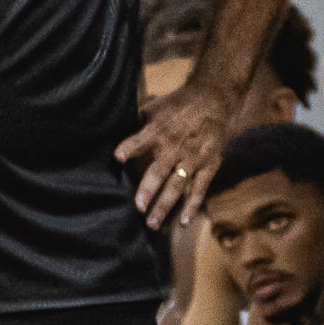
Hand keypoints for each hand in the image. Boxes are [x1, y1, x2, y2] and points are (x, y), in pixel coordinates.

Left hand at [117, 78, 230, 228]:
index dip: (130, 147)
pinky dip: (192, 206)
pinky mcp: (209, 166)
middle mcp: (176, 146)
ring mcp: (193, 158)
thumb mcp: (155, 107)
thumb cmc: (177, 106)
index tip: (118, 157)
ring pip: (178, 185)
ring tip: (151, 223)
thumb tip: (107, 128)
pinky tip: (183, 223)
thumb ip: (136, 122)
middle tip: (137, 208)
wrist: (216, 101)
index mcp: (159, 130)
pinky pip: (200, 189)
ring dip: (165, 205)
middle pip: (160, 170)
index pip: (142, 139)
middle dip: (148, 189)